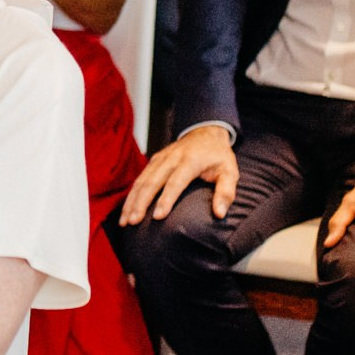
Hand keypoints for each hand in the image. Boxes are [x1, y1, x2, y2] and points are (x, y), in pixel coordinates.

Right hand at [120, 124, 238, 225]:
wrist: (205, 133)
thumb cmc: (218, 156)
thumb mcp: (229, 171)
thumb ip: (226, 192)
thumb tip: (219, 213)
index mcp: (190, 161)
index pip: (175, 182)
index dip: (166, 200)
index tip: (158, 217)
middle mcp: (172, 158)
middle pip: (152, 182)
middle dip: (141, 203)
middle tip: (133, 222)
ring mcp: (160, 158)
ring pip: (141, 181)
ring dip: (132, 201)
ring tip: (125, 221)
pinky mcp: (153, 161)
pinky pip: (139, 179)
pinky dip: (131, 195)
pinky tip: (126, 211)